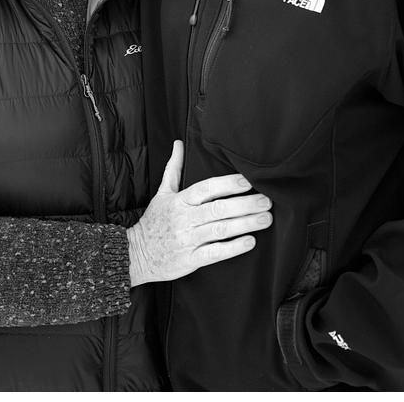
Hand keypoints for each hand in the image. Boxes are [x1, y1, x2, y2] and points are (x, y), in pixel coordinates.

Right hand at [127, 140, 271, 285]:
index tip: (249, 181)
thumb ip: (173, 168)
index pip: (206, 188)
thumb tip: (179, 144)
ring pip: (220, 230)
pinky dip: (233, 248)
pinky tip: (250, 242)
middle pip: (217, 209)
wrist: (136, 253)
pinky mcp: (190, 260)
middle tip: (267, 200)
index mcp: (179, 201)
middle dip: (244, 204)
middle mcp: (184, 218)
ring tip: (265, 218)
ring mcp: (187, 240)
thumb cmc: (154, 221)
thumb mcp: (162, 193)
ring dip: (245, 224)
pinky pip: (214, 253)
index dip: (228, 184)